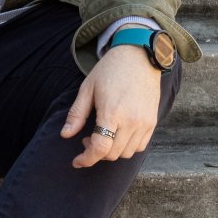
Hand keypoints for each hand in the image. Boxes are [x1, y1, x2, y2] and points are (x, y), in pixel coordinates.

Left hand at [60, 45, 162, 168]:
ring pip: (126, 153)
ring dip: (111, 151)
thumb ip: (77, 114)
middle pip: (112, 154)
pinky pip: (140, 146)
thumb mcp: (87, 88)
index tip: (77, 161)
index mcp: (112, 112)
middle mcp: (131, 121)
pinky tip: (118, 134)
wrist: (139, 56)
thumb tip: (65, 135)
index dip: (87, 159)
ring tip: (102, 134)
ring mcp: (144, 122)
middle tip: (87, 138)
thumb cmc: (110, 70)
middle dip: (96, 152)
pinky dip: (127, 147)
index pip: (100, 148)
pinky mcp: (152, 122)